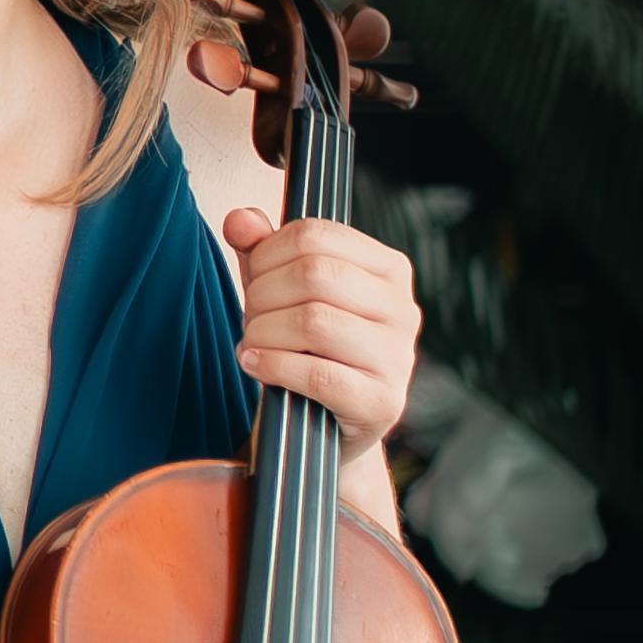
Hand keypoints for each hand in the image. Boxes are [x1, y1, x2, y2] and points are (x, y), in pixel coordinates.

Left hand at [218, 205, 415, 443]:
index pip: (316, 235)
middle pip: (314, 274)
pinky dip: (273, 366)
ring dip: (264, 333)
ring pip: (313, 321)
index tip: (255, 280)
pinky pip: (317, 374)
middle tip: (251, 318)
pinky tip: (256, 365)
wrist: (324, 424)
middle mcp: (402, 308)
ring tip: (254, 344)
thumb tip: (241, 219)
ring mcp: (397, 357)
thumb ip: (263, 253)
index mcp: (388, 268)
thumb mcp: (283, 294)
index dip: (267, 254)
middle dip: (263, 296)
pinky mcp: (381, 402)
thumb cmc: (308, 350)